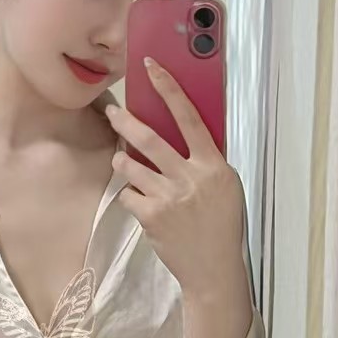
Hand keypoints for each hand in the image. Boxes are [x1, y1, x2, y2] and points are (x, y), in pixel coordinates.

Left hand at [105, 59, 249, 300]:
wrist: (212, 269)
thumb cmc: (221, 226)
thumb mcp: (225, 188)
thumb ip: (205, 162)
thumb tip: (180, 136)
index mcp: (213, 166)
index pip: (189, 118)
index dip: (169, 90)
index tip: (152, 68)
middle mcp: (190, 178)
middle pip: (150, 139)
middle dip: (126, 122)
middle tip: (112, 112)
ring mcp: (168, 197)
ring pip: (130, 167)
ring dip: (122, 161)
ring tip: (124, 162)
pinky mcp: (151, 216)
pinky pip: (128, 195)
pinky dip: (130, 195)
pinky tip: (141, 203)